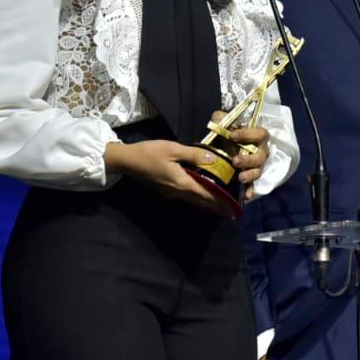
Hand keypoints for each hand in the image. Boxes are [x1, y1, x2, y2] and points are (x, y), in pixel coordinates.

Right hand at [106, 140, 228, 216]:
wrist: (127, 161)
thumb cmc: (150, 153)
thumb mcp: (173, 149)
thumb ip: (194, 155)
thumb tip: (213, 159)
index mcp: (182, 183)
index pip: (205, 194)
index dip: (219, 200)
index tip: (231, 207)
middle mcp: (177, 192)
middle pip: (200, 201)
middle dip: (215, 205)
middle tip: (229, 210)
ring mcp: (170, 192)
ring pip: (192, 200)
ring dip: (206, 202)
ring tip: (219, 204)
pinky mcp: (165, 189)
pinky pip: (185, 196)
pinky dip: (196, 197)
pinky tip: (200, 193)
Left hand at [218, 111, 270, 201]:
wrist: (226, 147)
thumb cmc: (230, 133)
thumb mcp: (224, 122)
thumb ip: (221, 118)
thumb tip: (218, 119)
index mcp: (258, 136)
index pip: (259, 133)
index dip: (247, 134)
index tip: (232, 135)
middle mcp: (261, 152)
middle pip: (260, 156)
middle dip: (248, 159)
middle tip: (235, 161)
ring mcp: (257, 166)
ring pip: (258, 171)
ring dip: (250, 174)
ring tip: (240, 177)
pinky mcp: (251, 177)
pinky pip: (253, 185)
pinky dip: (250, 190)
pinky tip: (245, 196)